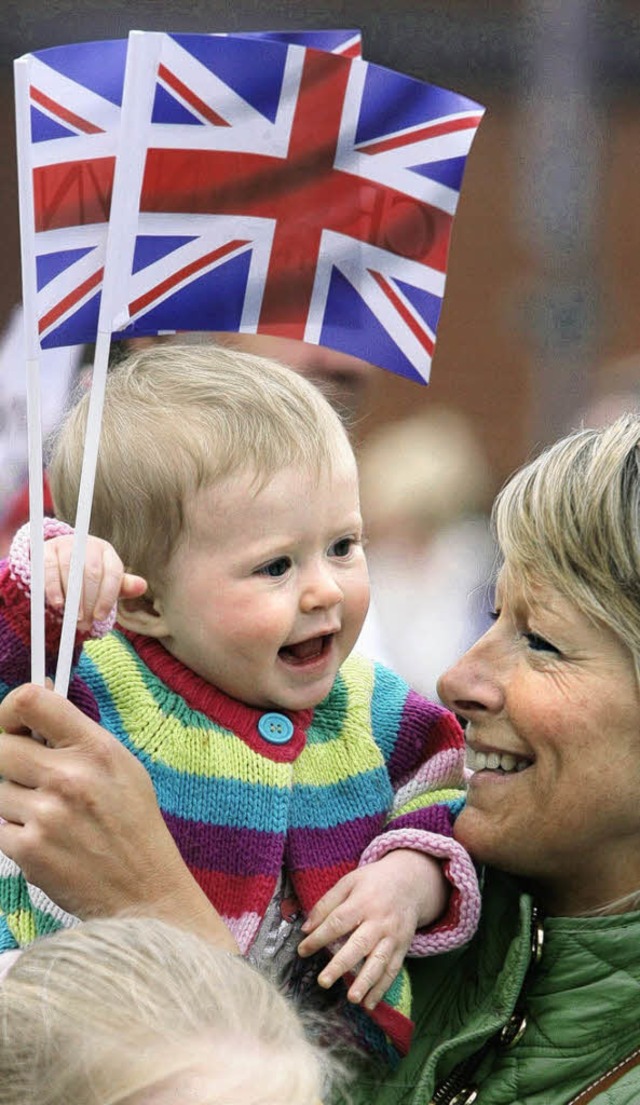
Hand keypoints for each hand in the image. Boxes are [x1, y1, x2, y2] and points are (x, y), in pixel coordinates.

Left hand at [0, 683, 236, 950]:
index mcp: (96, 749)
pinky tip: (45, 840)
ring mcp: (46, 815)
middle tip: (27, 775)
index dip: (8, 710)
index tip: (13, 726)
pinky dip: (14, 831)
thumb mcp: (122, 766)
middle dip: (7, 759)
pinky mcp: (28, 851)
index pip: (31, 701)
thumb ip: (77, 735)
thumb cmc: (135, 826)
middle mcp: (69, 777)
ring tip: (47, 815)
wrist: (145, 893)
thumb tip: (39, 698)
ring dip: (12, 800)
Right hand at [44, 535, 146, 631]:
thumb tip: (142, 586)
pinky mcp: (47, 550)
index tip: (100, 617)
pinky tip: (58, 604)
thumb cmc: (87, 574)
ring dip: (72, 597)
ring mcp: (66, 544)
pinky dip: (54, 588)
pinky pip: (50, 568)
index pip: (113, 573)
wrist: (58, 559)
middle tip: (85, 622)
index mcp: (107, 552)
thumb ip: (122, 586)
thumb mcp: (106, 580)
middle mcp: (88, 544)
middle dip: (89, 601)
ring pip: (71, 570)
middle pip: (92, 572)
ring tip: (73, 618)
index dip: (107, 597)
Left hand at [297, 850, 446, 1009]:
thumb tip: (306, 928)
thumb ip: (327, 904)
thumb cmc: (373, 883)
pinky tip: (369, 1004)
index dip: (319, 937)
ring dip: (365, 982)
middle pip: (359, 945)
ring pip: (379, 961)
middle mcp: (379, 921)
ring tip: (352, 998)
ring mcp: (392, 936)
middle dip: (341, 965)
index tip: (302, 950)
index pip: (338, 922)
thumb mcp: (349, 882)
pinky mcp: (402, 947)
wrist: (410, 882)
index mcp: (362, 902)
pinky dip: (382, 988)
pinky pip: (392, 970)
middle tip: (323, 982)